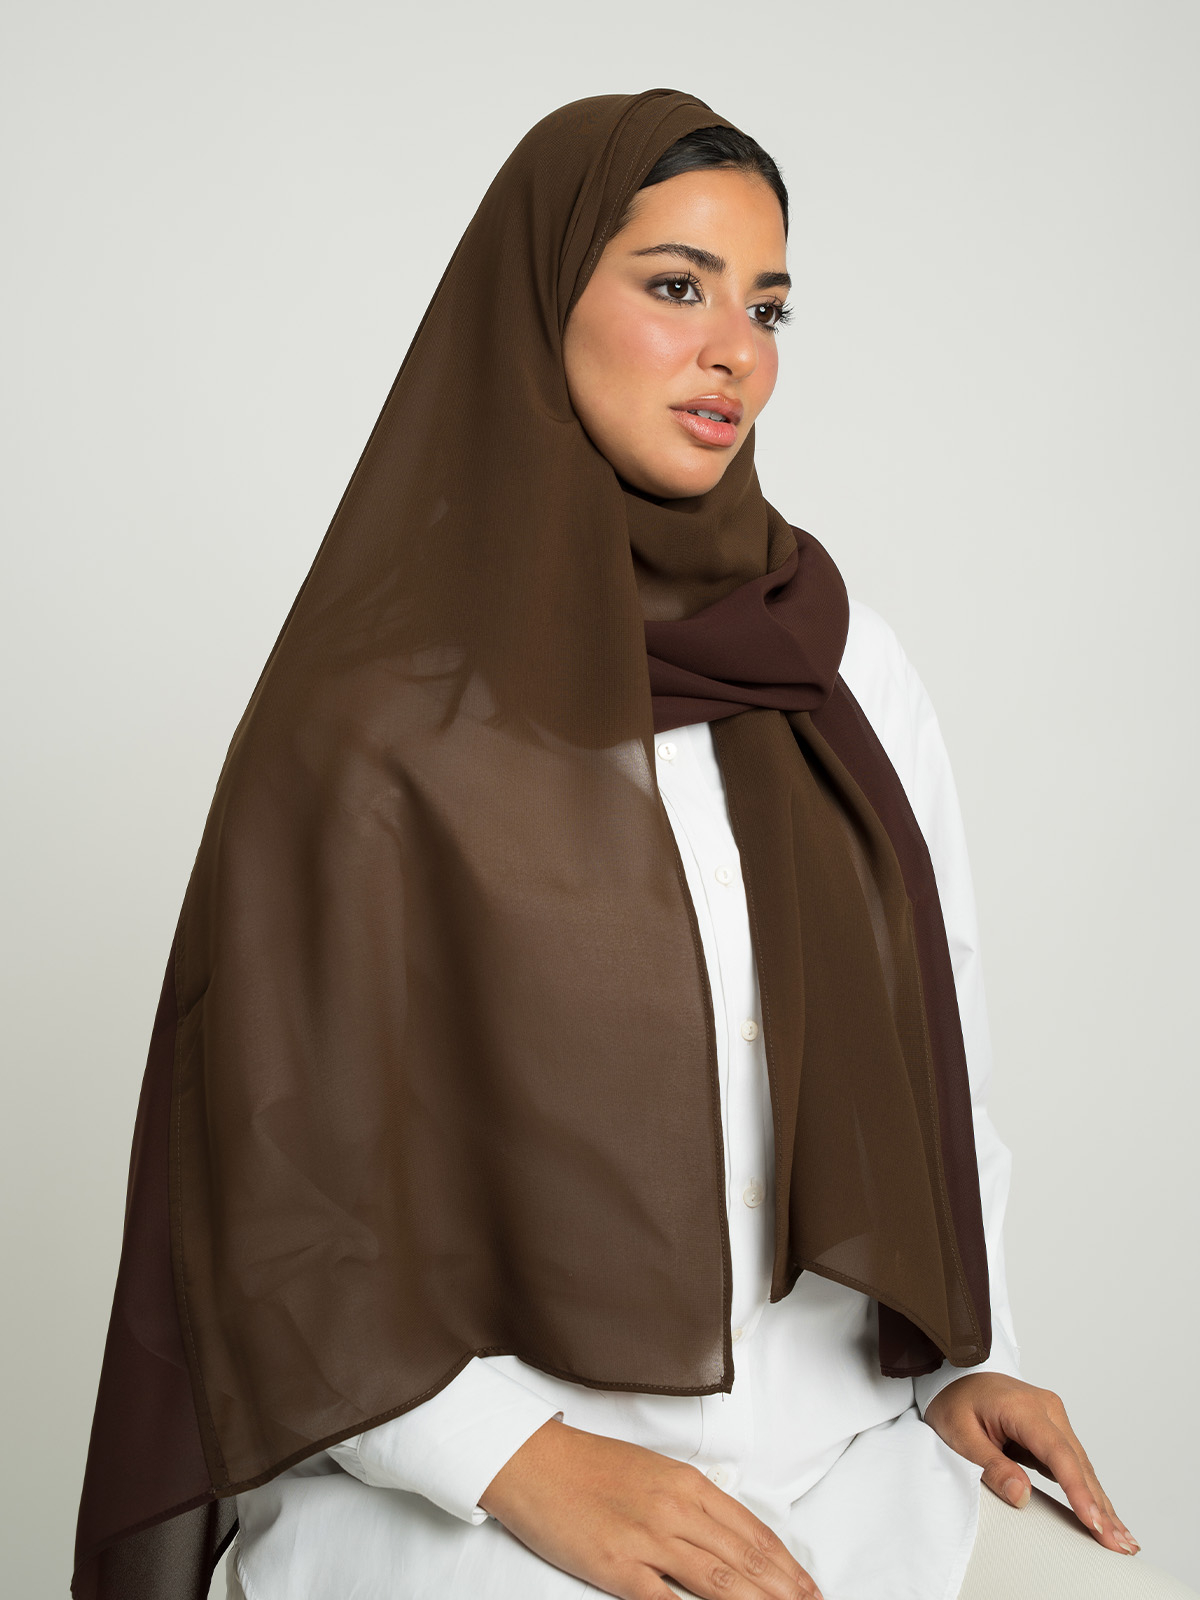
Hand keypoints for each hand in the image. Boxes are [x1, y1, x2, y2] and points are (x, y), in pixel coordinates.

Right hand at [479, 1417, 821, 1599]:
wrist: (534, 1462)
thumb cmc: (590, 1466)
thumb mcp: (653, 1472)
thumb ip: (690, 1502)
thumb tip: (727, 1536)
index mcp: (687, 1484)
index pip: (752, 1531)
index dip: (786, 1564)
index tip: (808, 1587)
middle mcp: (676, 1510)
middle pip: (745, 1560)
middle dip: (785, 1592)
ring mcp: (649, 1540)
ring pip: (720, 1583)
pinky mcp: (619, 1568)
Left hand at [922, 1372, 1138, 1554]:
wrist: (954, 1377)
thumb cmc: (955, 1403)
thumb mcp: (959, 1436)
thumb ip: (990, 1466)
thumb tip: (1022, 1496)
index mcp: (1024, 1407)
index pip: (1058, 1453)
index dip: (1078, 1491)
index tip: (1093, 1522)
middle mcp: (1047, 1409)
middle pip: (1078, 1463)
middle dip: (1100, 1507)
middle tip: (1119, 1545)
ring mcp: (1054, 1418)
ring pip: (1082, 1466)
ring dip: (1101, 1504)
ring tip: (1122, 1540)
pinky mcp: (1053, 1431)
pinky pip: (1074, 1465)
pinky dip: (1089, 1492)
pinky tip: (1105, 1518)